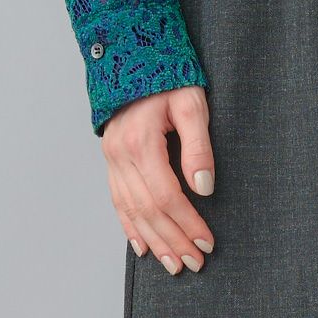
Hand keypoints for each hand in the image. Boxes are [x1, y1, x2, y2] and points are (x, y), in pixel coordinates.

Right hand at [101, 85, 215, 273]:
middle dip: (173, 240)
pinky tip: (143, 245)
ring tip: (173, 264)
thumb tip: (204, 187)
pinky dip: (130, 226)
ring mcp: (111, 158)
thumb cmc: (169, 76)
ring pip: (131, 210)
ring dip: (154, 240)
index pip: (166, 196)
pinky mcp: (110, 158)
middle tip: (194, 262)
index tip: (207, 241)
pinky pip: (117, 200)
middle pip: (148, 210)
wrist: (134, 54)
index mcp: (141, 142)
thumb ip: (198, 145)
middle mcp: (121, 154)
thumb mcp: (192, 102)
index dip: (187, 222)